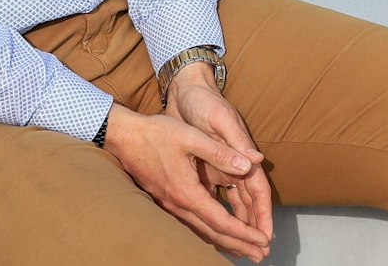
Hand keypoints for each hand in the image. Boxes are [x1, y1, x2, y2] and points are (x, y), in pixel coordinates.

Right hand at [104, 77, 270, 261]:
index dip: (245, 233)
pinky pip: (192, 225)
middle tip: (260, 256)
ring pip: (201, 232)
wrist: (124, 136)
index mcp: (188, 193)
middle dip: (239, 245)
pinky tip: (217, 236)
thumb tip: (250, 163)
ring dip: (225, 242)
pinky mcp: (166, 201)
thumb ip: (222, 152)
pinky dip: (209, 233)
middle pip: (213, 234)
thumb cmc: (158, 133)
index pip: (222, 222)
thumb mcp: (192, 137)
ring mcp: (170, 205)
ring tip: (244, 251)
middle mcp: (178, 205)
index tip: (263, 241)